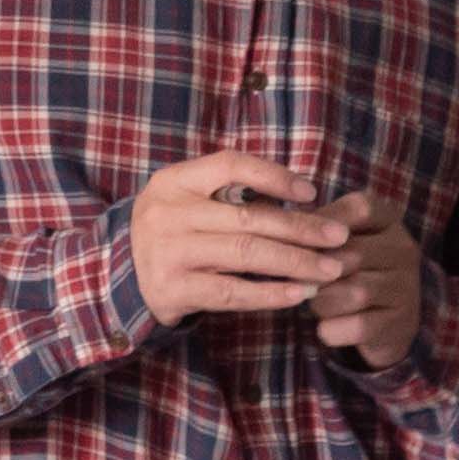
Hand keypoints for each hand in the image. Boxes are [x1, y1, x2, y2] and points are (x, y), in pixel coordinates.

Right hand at [130, 149, 348, 323]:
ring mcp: (168, 252)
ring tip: (330, 269)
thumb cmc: (173, 231)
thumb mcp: (188, 200)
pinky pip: (231, 293)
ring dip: (295, 263)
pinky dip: (270, 294)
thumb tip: (303, 199)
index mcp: (175, 181)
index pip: (229, 165)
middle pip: (247, 216)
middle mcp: (168, 213)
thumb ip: (231, 194)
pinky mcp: (172, 290)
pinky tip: (299, 294)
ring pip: (244, 254)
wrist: (120, 276)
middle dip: (301, 228)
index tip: (312, 192)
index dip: (274, 176)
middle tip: (338, 237)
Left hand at [312, 194, 425, 368]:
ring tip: (314, 302)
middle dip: (316, 271)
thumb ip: (315, 230)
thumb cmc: (351, 271)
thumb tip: (282, 231)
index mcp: (388, 221)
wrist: (387, 319)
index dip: (324, 224)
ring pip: (356, 292)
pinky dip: (333, 329)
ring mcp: (406, 287)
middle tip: (296, 281)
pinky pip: (360, 326)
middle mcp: (403, 250)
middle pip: (353, 253)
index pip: (360, 209)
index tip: (300, 242)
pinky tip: (325, 327)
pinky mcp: (399, 323)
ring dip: (323, 302)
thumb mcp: (339, 242)